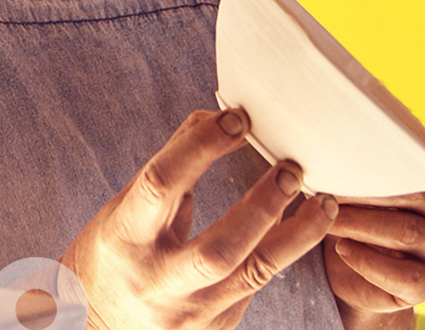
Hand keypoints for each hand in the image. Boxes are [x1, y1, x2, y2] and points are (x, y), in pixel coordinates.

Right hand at [61, 109, 337, 329]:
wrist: (99, 327)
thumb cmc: (115, 255)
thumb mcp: (124, 207)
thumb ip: (171, 165)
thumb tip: (214, 117)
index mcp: (124, 239)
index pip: (161, 184)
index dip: (201, 147)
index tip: (238, 119)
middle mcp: (156, 282)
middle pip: (218, 249)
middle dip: (262, 205)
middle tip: (293, 169)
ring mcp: (189, 312)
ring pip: (254, 273)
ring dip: (298, 234)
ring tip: (325, 201)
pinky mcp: (216, 327)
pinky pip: (259, 285)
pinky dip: (288, 251)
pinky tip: (310, 223)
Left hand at [323, 143, 424, 329]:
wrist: (359, 274)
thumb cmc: (365, 213)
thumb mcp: (371, 181)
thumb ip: (374, 154)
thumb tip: (359, 116)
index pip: (423, 162)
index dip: (385, 159)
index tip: (349, 155)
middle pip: (412, 196)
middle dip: (366, 192)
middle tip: (328, 187)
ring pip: (405, 232)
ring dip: (360, 223)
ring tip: (329, 217)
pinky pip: (402, 275)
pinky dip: (368, 261)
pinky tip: (343, 249)